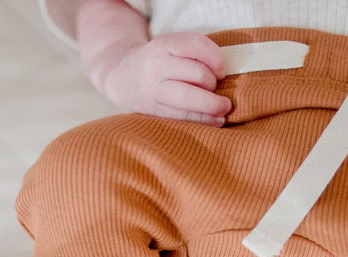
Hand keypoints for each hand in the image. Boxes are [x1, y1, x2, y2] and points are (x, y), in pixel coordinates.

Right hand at [101, 32, 231, 125]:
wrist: (122, 77)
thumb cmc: (159, 62)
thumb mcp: (172, 47)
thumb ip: (195, 54)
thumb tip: (225, 74)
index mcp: (163, 45)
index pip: (195, 45)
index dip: (215, 57)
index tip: (222, 69)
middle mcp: (156, 67)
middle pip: (196, 74)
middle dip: (213, 84)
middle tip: (218, 89)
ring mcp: (153, 91)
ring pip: (188, 99)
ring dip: (212, 105)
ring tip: (224, 109)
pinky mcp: (154, 112)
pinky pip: (183, 118)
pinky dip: (204, 120)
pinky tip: (216, 120)